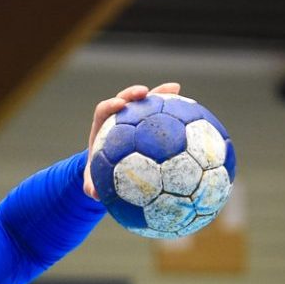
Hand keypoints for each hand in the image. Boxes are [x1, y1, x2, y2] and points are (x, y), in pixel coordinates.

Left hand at [83, 82, 182, 199]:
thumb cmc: (99, 173)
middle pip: (125, 99)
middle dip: (134, 93)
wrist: (107, 169)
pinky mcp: (148, 122)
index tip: (119, 105)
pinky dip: (174, 111)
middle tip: (145, 92)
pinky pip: (161, 114)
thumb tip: (95, 195)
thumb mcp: (93, 181)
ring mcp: (134, 119)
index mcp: (102, 129)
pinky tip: (192, 110)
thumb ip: (92, 186)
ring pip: (146, 102)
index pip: (104, 110)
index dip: (110, 105)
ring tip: (175, 88)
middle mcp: (118, 119)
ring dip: (160, 93)